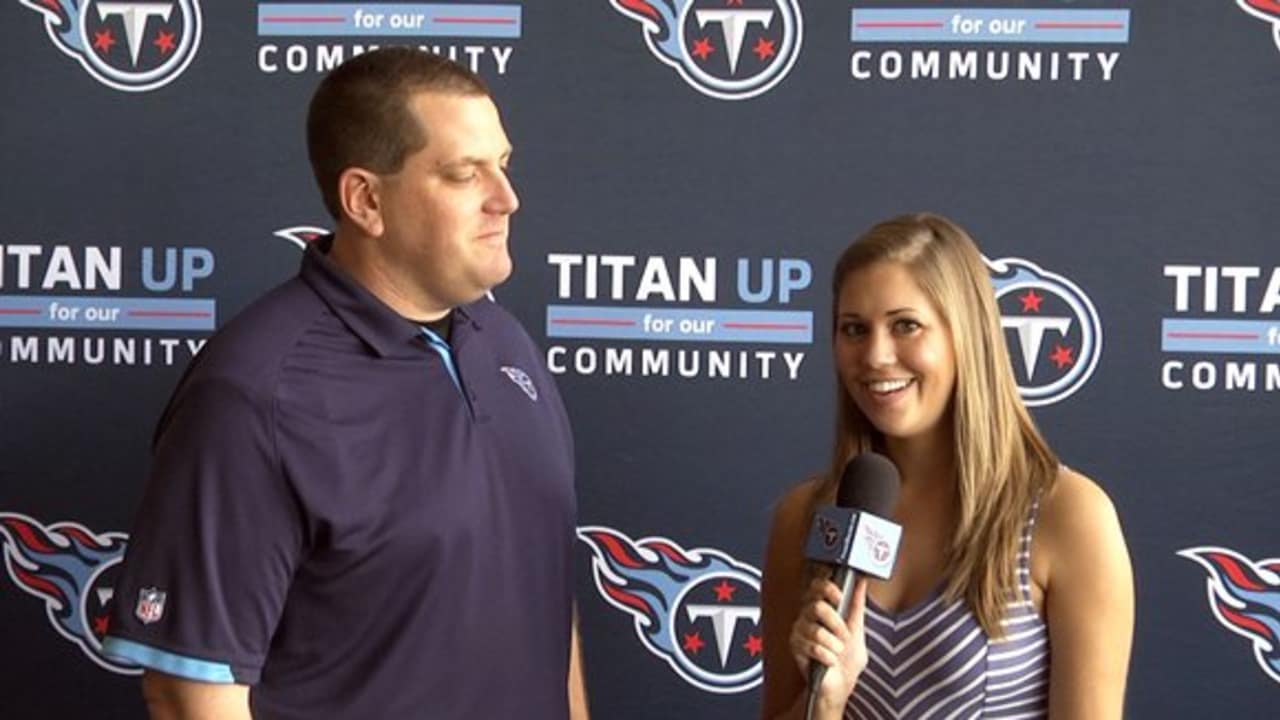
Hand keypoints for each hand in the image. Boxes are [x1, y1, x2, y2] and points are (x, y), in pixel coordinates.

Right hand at [788, 575, 868, 713]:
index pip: (816, 587)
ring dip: (834, 645)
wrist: (840, 686)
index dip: (827, 589)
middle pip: (816, 607)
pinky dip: (827, 656)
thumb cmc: (847, 660)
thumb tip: (861, 583)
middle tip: (843, 636)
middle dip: (836, 623)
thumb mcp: (858, 630)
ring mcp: (799, 632)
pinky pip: (812, 647)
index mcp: (822, 609)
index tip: (840, 598)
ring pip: (816, 630)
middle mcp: (807, 617)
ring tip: (837, 653)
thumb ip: (857, 606)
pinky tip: (829, 661)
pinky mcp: (795, 648)